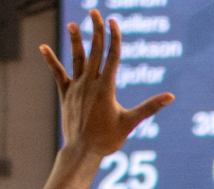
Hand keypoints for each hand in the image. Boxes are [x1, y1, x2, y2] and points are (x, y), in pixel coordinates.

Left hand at [43, 10, 173, 161]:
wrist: (82, 151)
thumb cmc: (108, 139)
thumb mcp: (131, 122)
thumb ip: (150, 107)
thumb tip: (170, 97)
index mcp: (106, 88)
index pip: (112, 56)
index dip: (114, 37)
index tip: (113, 22)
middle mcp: (89, 83)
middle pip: (95, 51)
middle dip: (96, 30)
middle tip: (95, 12)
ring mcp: (76, 88)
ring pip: (76, 59)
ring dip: (75, 40)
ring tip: (74, 24)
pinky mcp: (66, 94)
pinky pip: (58, 73)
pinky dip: (51, 60)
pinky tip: (43, 47)